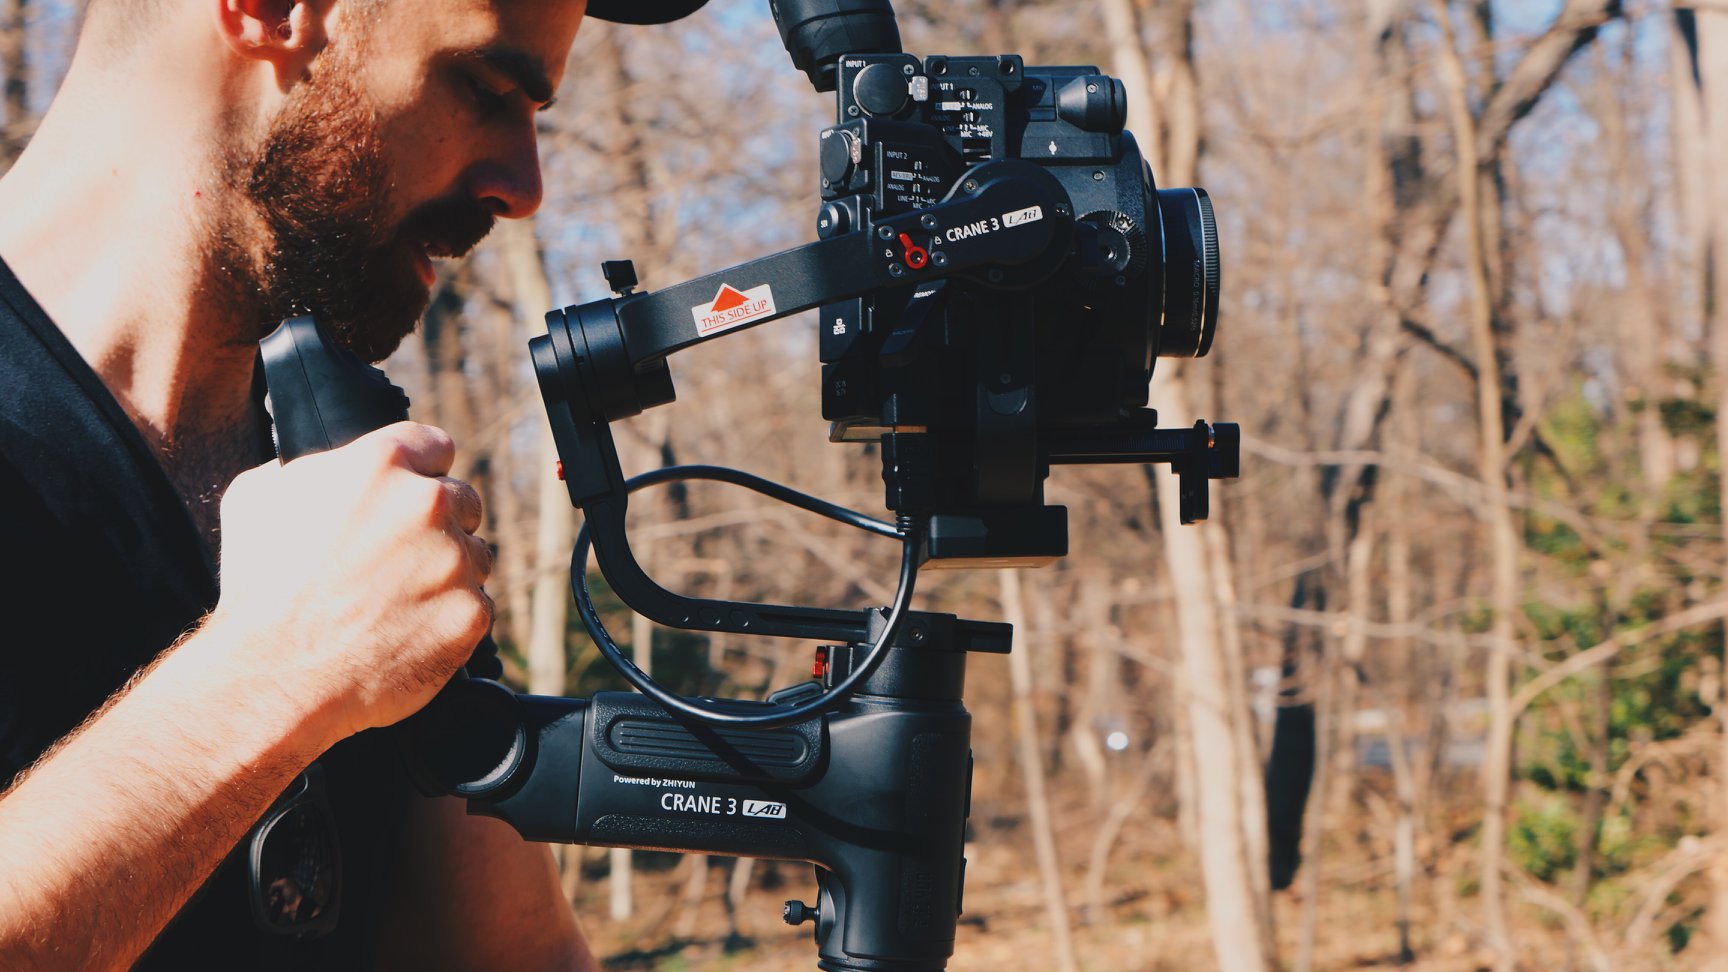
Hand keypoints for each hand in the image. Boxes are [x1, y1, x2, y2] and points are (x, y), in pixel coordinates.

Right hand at [207, 422, 492, 742]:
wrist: (272, 677)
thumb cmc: (258, 591)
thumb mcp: (256, 498)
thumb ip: (310, 467)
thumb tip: (330, 464)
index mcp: (381, 463)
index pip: (435, 448)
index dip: (421, 474)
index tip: (409, 497)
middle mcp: (427, 503)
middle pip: (461, 500)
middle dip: (436, 526)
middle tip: (398, 561)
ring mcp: (454, 560)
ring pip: (474, 555)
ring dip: (447, 573)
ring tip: (394, 602)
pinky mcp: (470, 613)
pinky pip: (476, 606)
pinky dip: (449, 619)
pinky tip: (407, 631)